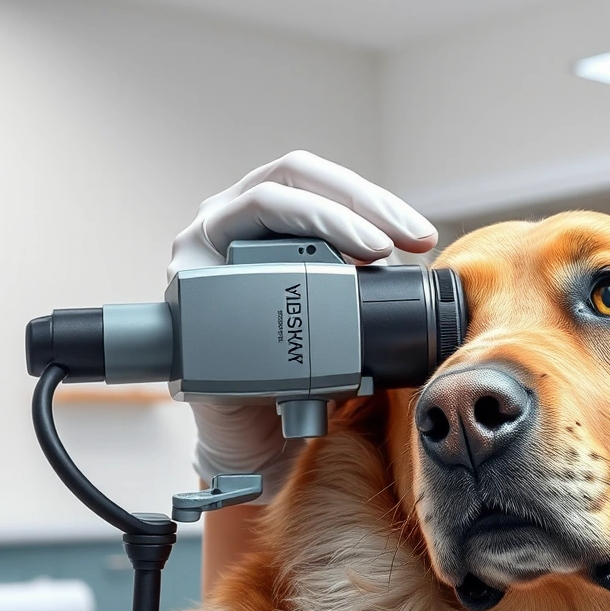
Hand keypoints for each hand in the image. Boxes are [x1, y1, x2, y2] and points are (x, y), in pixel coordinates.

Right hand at [168, 151, 436, 493]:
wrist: (255, 431)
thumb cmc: (297, 365)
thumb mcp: (339, 312)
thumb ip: (363, 279)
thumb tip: (422, 262)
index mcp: (264, 214)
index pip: (317, 179)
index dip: (372, 198)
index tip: (420, 238)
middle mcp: (225, 220)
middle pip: (291, 179)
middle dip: (356, 205)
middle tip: (400, 244)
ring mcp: (200, 251)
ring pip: (262, 205)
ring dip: (326, 222)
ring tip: (373, 254)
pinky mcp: (187, 292)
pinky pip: (231, 265)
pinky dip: (276, 271)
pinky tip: (311, 295)